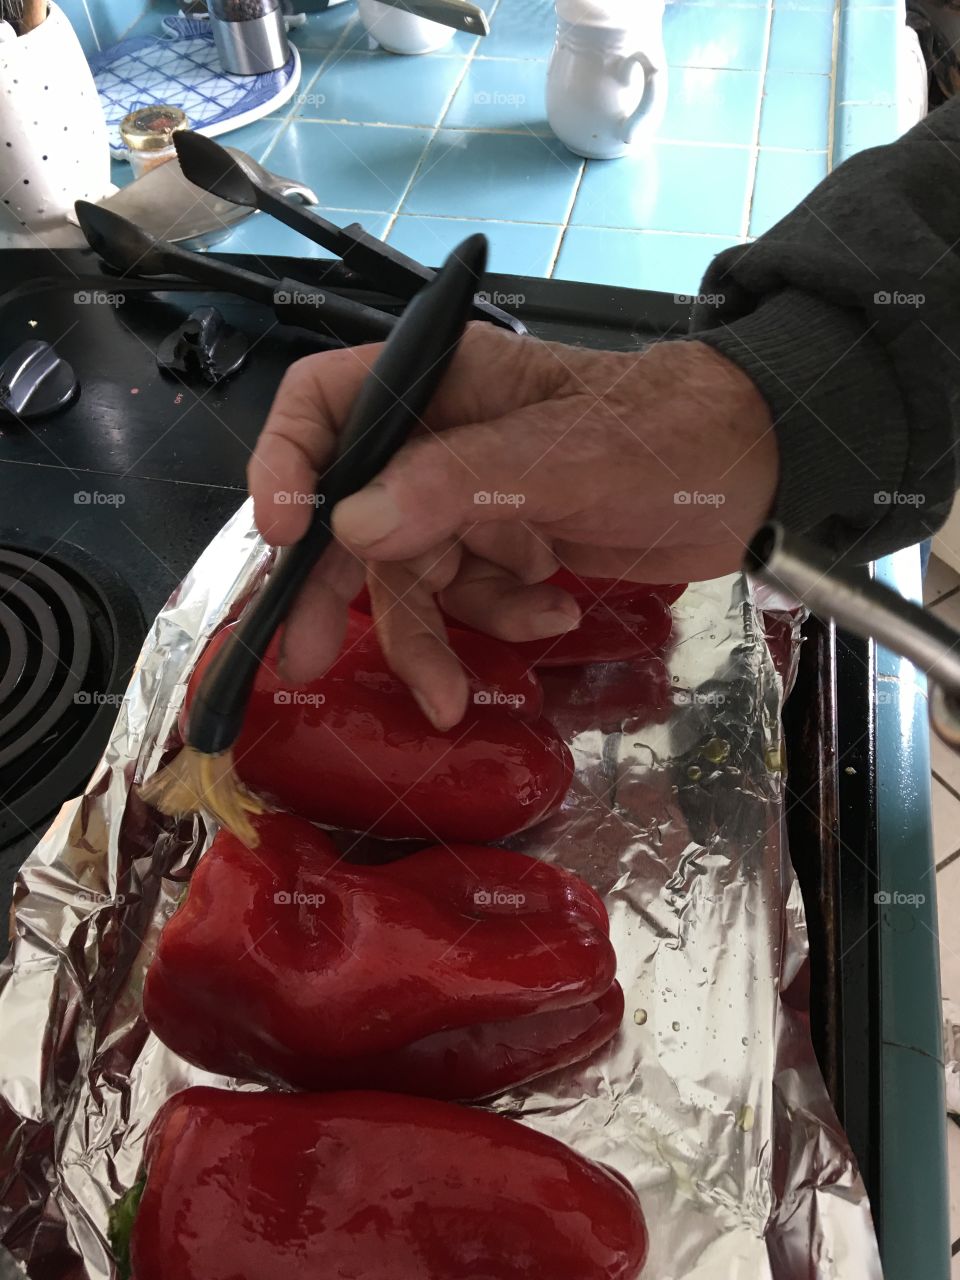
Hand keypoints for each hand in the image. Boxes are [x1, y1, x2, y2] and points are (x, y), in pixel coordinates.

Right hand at [248, 324, 776, 728]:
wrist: (756, 476)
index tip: (280, 533)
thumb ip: (458, 484)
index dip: (286, 462)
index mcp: (440, 385)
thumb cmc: (666, 438)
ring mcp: (472, 498)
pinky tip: (551, 612)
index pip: (324, 404)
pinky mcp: (506, 546)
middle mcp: (440, 440)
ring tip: (452, 695)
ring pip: (412, 573)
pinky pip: (471, 595)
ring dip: (436, 634)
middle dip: (335, 588)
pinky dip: (501, 617)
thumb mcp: (564, 457)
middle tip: (303, 657)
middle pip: (352, 511)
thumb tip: (353, 526)